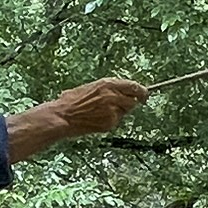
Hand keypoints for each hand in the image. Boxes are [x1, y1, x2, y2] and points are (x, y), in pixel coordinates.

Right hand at [5, 78, 148, 162]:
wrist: (62, 116)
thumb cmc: (71, 101)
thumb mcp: (90, 87)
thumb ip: (107, 89)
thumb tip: (121, 92)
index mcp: (108, 84)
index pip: (134, 86)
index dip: (142, 92)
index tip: (145, 95)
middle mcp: (113, 96)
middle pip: (133, 101)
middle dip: (131, 103)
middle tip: (123, 106)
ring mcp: (112, 110)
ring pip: (124, 112)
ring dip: (118, 112)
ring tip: (100, 112)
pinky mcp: (110, 123)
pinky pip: (116, 122)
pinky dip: (110, 122)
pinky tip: (96, 120)